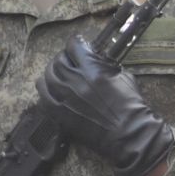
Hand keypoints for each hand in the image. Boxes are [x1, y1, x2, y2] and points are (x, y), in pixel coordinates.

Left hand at [37, 36, 174, 175]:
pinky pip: (43, 97)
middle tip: (68, 60)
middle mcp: (75, 81)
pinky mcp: (59, 114)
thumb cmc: (131, 106)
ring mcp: (64, 98)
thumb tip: (95, 58)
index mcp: (92, 70)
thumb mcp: (123, 76)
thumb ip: (105, 65)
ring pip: (47, 77)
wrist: (128, 133)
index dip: (75, 42)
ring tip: (58, 74)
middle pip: (58, 61)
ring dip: (52, 72)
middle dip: (63, 57)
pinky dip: (46, 91)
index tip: (77, 43)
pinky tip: (52, 90)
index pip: (74, 46)